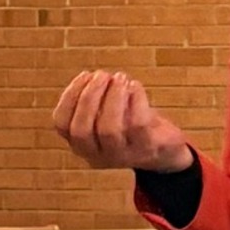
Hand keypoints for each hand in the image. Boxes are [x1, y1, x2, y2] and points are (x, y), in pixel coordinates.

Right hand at [53, 70, 193, 171]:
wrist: (167, 151)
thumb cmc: (133, 126)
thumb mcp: (107, 116)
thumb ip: (95, 101)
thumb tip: (91, 78)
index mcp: (82, 145)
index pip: (61, 125)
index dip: (69, 97)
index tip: (84, 74)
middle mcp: (97, 156)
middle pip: (81, 130)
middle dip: (89, 97)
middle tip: (102, 74)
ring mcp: (122, 156)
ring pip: (108, 129)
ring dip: (112, 97)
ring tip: (121, 78)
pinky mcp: (146, 149)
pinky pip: (137, 125)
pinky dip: (135, 100)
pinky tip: (136, 86)